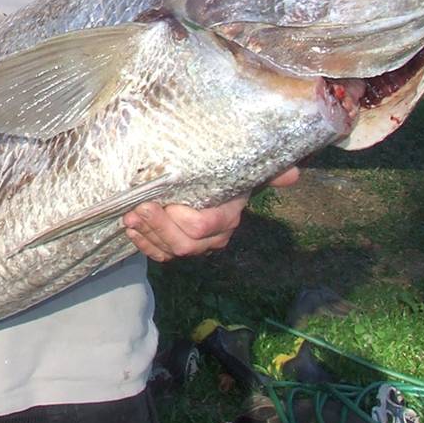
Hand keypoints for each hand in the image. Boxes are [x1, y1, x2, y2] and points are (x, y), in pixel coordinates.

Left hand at [123, 167, 299, 262]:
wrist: (212, 186)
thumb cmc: (224, 173)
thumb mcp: (242, 168)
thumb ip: (267, 170)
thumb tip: (294, 173)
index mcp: (227, 216)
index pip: (203, 226)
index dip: (179, 219)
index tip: (159, 200)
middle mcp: (213, 237)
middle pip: (184, 244)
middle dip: (157, 227)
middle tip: (137, 208)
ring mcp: (195, 246)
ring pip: (169, 251)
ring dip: (146, 236)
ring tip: (128, 218)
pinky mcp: (176, 248)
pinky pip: (160, 255)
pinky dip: (143, 244)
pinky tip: (131, 231)